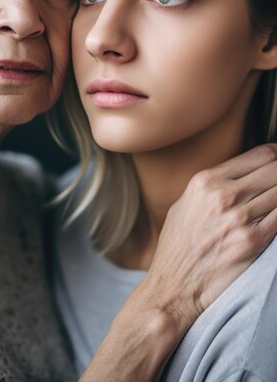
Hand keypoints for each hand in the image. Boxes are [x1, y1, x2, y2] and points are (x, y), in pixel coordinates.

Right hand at [142, 143, 276, 330]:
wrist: (173, 285)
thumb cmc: (177, 246)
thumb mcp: (185, 203)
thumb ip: (213, 186)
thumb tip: (241, 177)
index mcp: (206, 181)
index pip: (259, 155)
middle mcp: (223, 194)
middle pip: (274, 170)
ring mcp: (239, 217)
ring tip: (275, 199)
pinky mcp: (252, 240)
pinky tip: (276, 213)